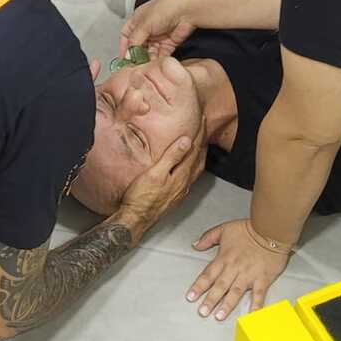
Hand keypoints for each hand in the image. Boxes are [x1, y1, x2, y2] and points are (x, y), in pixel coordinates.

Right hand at [118, 0, 196, 60]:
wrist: (187, 11)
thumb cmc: (166, 9)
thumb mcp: (143, 25)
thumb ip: (134, 41)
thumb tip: (128, 53)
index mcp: (138, 19)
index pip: (126, 35)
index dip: (124, 47)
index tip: (124, 58)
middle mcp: (147, 27)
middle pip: (138, 45)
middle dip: (136, 55)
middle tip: (135, 64)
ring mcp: (158, 36)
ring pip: (149, 51)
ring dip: (147, 58)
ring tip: (145, 65)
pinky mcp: (168, 43)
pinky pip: (160, 54)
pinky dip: (158, 59)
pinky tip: (155, 63)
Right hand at [118, 117, 207, 232]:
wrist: (136, 219)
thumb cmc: (142, 197)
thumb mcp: (155, 173)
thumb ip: (172, 157)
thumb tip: (186, 141)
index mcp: (181, 175)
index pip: (195, 149)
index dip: (200, 134)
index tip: (203, 121)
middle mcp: (185, 183)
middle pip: (199, 158)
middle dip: (203, 142)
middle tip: (204, 128)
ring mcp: (181, 190)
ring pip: (196, 168)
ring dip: (200, 154)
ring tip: (200, 144)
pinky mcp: (175, 196)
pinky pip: (190, 176)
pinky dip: (193, 165)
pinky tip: (188, 165)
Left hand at [187, 219, 290, 319]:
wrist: (270, 230)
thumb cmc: (249, 229)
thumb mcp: (224, 229)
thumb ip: (208, 237)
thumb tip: (195, 245)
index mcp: (224, 258)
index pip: (208, 275)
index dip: (198, 286)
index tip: (191, 297)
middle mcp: (235, 268)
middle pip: (220, 286)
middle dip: (210, 300)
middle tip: (202, 312)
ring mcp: (249, 275)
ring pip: (235, 292)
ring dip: (227, 305)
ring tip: (219, 316)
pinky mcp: (262, 279)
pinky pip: (258, 295)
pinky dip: (255, 306)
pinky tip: (251, 315)